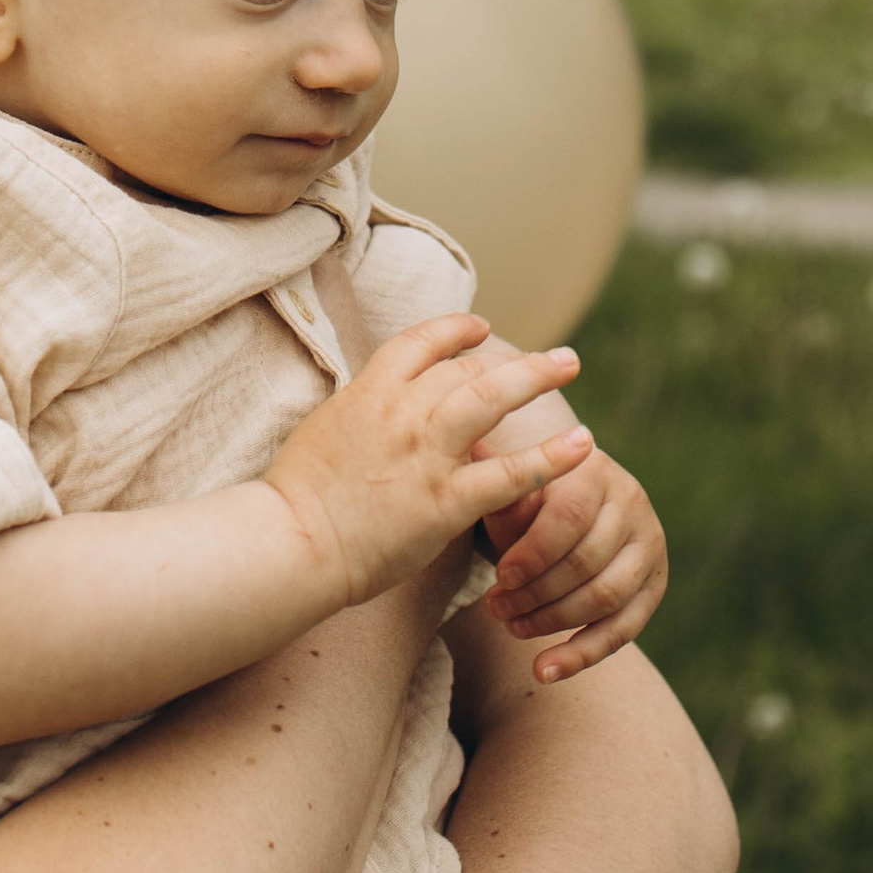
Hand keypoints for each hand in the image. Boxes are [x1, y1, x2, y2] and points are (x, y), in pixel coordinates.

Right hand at [260, 315, 590, 609]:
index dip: (456, 330)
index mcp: (368, 390)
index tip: (482, 330)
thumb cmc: (298, 494)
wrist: (291, 542)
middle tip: (557, 355)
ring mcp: (426, 455)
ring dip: (537, 379)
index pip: (422, 342)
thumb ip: (364, 409)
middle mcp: (402, 412)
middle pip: (468, 368)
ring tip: (570, 365)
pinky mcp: (445, 502)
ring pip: (492, 401)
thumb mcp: (326, 427)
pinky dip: (549, 458)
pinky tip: (581, 447)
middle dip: (516, 359)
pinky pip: (509, 474)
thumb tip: (385, 401)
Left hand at [479, 433, 667, 680]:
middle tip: (496, 608)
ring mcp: (650, 545)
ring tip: (513, 628)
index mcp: (594, 472)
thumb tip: (470, 454)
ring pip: (606, 597)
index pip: (569, 518)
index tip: (499, 578)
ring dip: (554, 622)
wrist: (573, 506)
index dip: (533, 554)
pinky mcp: (655, 585)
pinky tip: (544, 670)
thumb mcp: (513, 488)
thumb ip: (498, 482)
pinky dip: (582, 655)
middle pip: (587, 562)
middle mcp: (632, 503)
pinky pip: (623, 630)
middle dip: (536, 593)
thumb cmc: (530, 500)